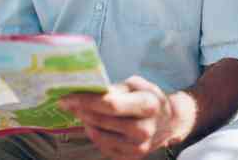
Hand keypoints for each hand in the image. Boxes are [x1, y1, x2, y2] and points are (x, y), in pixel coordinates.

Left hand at [59, 75, 178, 158]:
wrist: (170, 122)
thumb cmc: (150, 98)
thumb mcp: (137, 85)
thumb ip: (115, 88)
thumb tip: (88, 89)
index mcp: (147, 105)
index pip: (110, 104)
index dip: (85, 101)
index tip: (67, 97)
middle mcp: (144, 129)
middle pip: (102, 121)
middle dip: (81, 111)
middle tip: (69, 103)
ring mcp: (139, 146)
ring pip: (100, 136)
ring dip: (86, 123)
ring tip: (83, 113)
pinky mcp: (132, 157)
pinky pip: (104, 148)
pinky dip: (95, 136)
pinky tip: (94, 126)